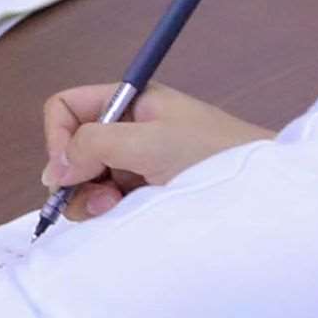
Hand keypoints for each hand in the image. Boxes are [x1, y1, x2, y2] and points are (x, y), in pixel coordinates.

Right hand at [37, 79, 266, 220]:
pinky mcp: (146, 192)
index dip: (57, 137)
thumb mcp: (149, 142)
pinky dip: (108, 211)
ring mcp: (136, 162)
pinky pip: (108, 201)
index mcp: (128, 102)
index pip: (66, 108)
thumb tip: (55, 168)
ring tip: (117, 208)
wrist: (262, 186)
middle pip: (72, 150)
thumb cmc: (213, 153)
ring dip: (92, 199)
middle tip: (102, 197)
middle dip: (76, 176)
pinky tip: (127, 215)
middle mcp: (128, 129)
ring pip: (87, 181)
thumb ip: (95, 145)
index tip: (68, 171)